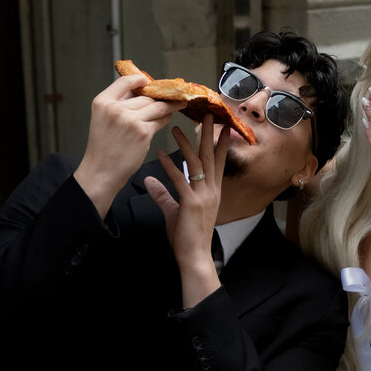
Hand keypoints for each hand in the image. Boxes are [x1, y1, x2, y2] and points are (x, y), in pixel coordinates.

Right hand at [74, 72, 176, 217]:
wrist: (101, 172)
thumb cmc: (102, 148)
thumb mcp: (102, 119)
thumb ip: (118, 104)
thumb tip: (141, 92)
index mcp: (102, 102)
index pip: (125, 81)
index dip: (140, 79)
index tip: (149, 81)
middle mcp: (115, 109)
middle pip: (144, 95)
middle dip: (158, 96)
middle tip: (170, 95)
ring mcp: (130, 120)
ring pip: (157, 106)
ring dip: (169, 105)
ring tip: (178, 103)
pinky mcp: (143, 133)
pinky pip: (160, 120)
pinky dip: (166, 118)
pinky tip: (168, 117)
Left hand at [145, 116, 231, 304]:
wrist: (194, 257)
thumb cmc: (187, 237)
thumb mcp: (174, 211)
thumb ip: (164, 194)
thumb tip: (150, 180)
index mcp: (212, 192)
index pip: (218, 162)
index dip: (220, 143)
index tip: (221, 125)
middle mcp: (211, 191)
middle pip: (210, 156)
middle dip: (208, 134)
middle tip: (206, 114)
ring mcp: (203, 196)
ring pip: (196, 164)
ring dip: (186, 144)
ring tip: (176, 128)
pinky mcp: (191, 204)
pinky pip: (180, 180)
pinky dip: (170, 166)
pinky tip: (161, 154)